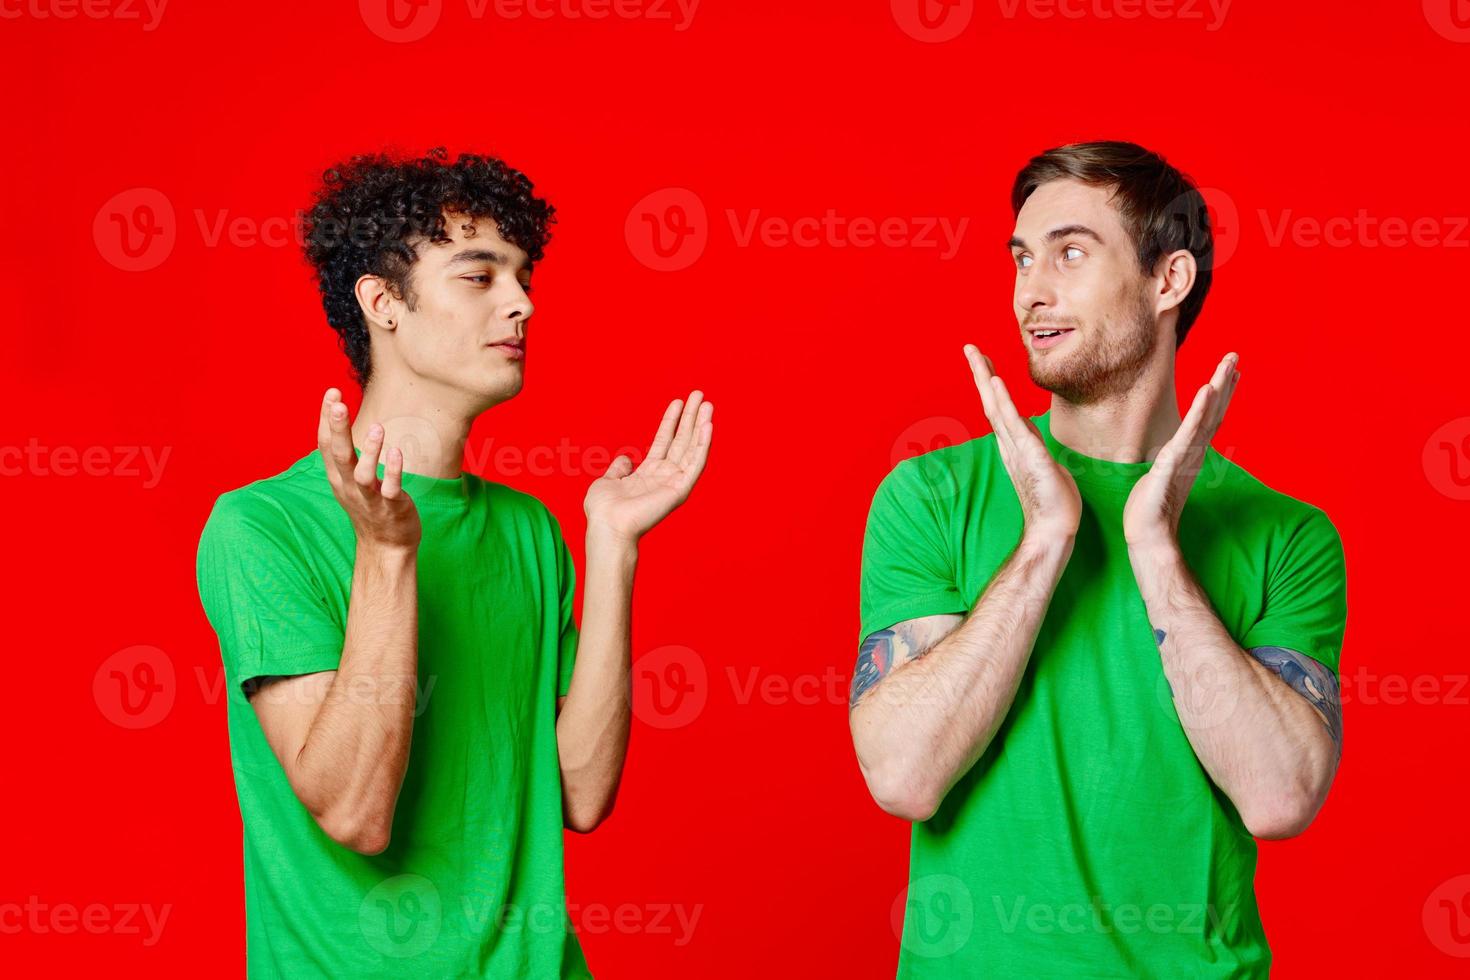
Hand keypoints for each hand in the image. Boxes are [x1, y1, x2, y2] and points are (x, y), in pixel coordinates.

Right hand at [318, 388, 420, 553]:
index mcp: (338, 477)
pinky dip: (393, 472)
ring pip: (362, 474)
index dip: (327, 419)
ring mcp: (370, 499)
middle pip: (338, 456)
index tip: (332, 393)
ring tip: (376, 428)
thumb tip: (335, 416)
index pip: (325, 445)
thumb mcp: (348, 479)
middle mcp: (349, 487)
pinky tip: (397, 453)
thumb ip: (342, 453)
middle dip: (337, 429)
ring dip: (368, 451)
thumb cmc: (369, 506)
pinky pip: (391, 490)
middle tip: (338, 403)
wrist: (385, 547)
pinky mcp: (391, 508)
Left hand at [583, 390, 712, 544]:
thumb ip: (619, 468)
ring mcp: (674, 483)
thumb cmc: (603, 510)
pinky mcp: (680, 489)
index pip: (664, 441)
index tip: (678, 402)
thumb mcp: (607, 481)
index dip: (671, 421)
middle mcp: (664, 477)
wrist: (607, 526)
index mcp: (648, 474)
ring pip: (692, 448)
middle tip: (699, 395)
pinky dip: (704, 445)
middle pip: (682, 441)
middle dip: (691, 418)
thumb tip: (626, 458)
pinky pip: (696, 463)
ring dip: (701, 426)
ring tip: (707, 404)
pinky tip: (708, 426)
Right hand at [965, 345, 1080, 541]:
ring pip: (997, 408)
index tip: (983, 360)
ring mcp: (1018, 450)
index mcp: (1014, 444)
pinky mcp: (1030, 457)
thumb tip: (1029, 434)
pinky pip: (1015, 426)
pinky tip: (997, 384)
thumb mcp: (1045, 464)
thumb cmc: (1052, 501)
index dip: (990, 382)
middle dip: (981, 373)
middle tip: (969, 348)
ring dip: (987, 381)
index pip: (998, 407)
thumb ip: (1033, 446)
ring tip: (978, 357)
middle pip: (991, 401)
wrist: (1054, 530)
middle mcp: (1010, 444)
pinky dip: (1003, 403)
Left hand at [1123, 352, 1239, 550]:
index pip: (1209, 418)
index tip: (1231, 371)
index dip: (1221, 395)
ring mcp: (1185, 457)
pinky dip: (1199, 412)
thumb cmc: (1152, 508)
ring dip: (1217, 389)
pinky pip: (1188, 434)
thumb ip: (1171, 462)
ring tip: (1227, 365)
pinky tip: (1206, 391)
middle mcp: (1193, 452)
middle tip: (1235, 356)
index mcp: (1190, 452)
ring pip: (1206, 418)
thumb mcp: (1162, 475)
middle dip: (1224, 383)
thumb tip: (1171, 453)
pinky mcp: (1173, 465)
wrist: (1148, 535)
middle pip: (1214, 412)